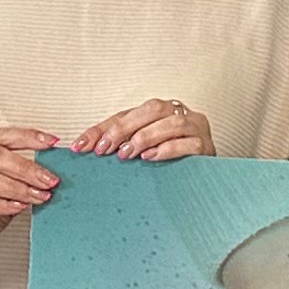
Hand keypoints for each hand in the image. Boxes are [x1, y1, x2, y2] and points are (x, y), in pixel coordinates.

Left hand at [67, 98, 213, 162]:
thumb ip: (118, 145)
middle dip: (124, 128)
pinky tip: (151, 157)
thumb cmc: (167, 163)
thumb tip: (83, 147)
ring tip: (127, 154)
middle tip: (105, 149)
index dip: (103, 128)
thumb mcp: (139, 152)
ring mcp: (196, 128)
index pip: (127, 114)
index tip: (81, 145)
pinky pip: (190, 143)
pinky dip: (168, 149)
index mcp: (160, 112)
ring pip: (173, 122)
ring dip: (145, 137)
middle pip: (152, 109)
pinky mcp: (207, 146)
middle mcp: (180, 114)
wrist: (205, 179)